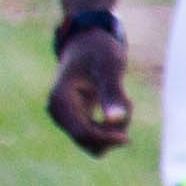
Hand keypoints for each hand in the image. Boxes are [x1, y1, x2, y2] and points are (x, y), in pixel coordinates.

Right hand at [47, 30, 131, 154]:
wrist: (89, 43)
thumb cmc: (99, 51)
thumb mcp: (110, 67)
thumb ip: (112, 92)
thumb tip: (115, 119)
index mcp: (60, 101)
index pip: (82, 134)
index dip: (106, 139)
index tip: (127, 137)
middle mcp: (58, 113)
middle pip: (88, 141)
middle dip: (112, 130)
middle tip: (127, 101)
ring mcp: (65, 118)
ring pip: (94, 142)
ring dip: (115, 128)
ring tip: (125, 99)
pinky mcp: (75, 120)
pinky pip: (97, 136)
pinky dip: (113, 125)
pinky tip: (119, 103)